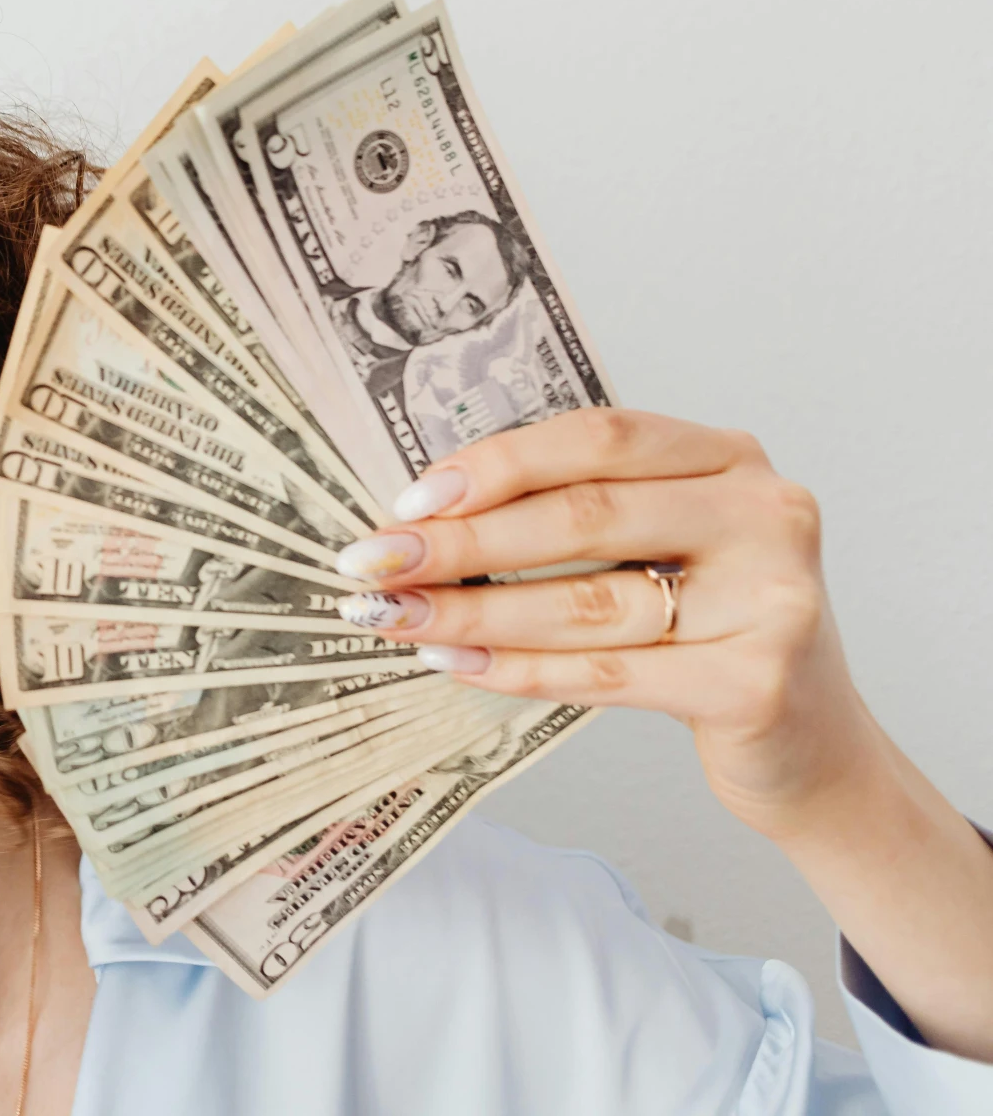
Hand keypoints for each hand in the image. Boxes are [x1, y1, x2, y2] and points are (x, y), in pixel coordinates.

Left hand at [332, 408, 875, 841]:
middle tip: (373, 563)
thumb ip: (579, 510)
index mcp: (730, 460)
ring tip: (394, 617)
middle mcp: (764, 515)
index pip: (598, 438)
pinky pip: (608, 674)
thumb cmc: (710, 631)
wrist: (812, 748)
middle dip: (462, 542)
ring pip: (586, 601)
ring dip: (472, 611)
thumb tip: (427, 512)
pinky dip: (519, 669)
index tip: (408, 501)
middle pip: (583, 516)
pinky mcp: (753, 683)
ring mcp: (770, 600)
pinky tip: (456, 664)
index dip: (496, 463)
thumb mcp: (664, 549)